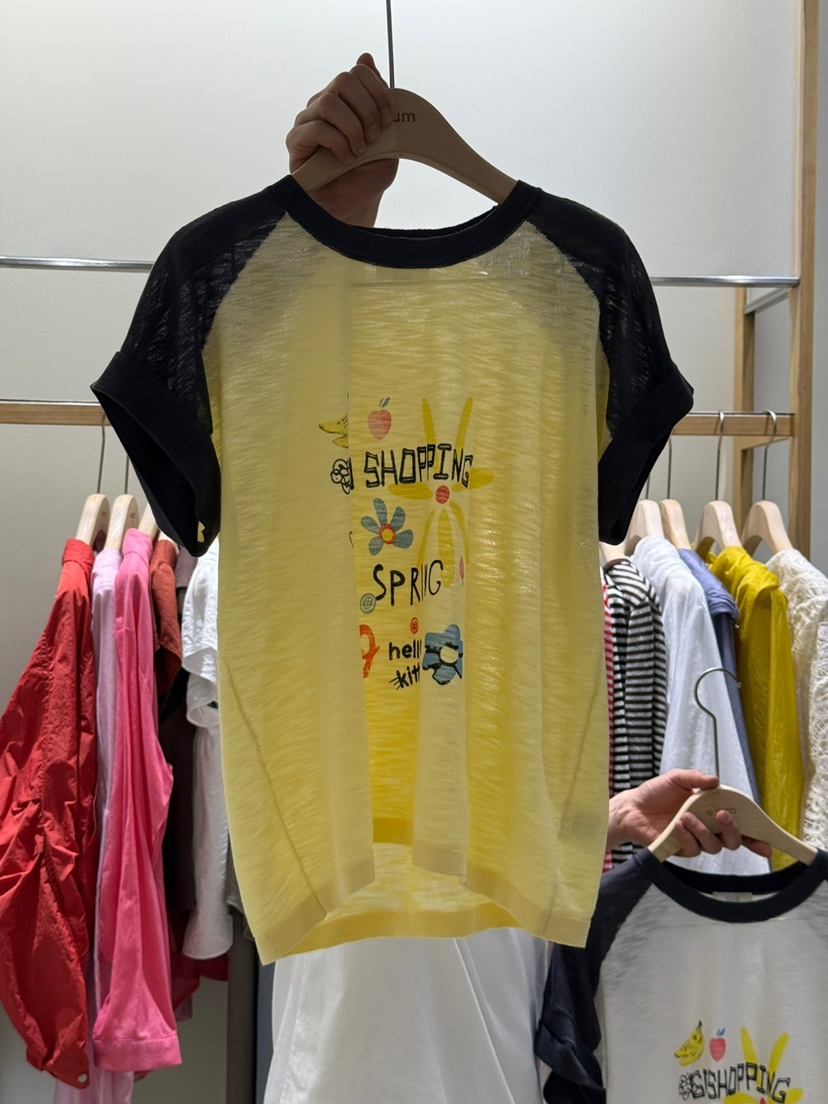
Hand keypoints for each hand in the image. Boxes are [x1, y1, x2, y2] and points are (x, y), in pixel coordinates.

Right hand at [286, 52, 397, 225]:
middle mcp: (324, 107)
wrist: (355, 209)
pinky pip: (316, 127)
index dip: (377, 90)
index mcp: (345, 102)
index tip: (389, 118)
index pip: (356, 72)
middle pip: (343, 80)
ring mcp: (307, 123)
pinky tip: (346, 158)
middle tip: (375, 135)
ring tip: (360, 150)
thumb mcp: (387, 138)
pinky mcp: (296, 143)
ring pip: (329, 102)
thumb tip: (365, 57)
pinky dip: (338, 142)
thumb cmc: (368, 176)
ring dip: (352, 127)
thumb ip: (379, 101)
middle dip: (366, 107)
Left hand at [607, 770, 771, 858]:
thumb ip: (696, 778)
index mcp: (710, 812)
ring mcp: (694, 840)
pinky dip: (687, 837)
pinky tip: (678, 825)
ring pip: (712, 846)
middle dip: (732, 830)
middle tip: (722, 816)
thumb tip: (716, 780)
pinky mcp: (680, 849)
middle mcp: (706, 829)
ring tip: (686, 816)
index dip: (754, 837)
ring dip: (703, 831)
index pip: (738, 826)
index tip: (767, 843)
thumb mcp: (677, 778)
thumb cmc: (655, 793)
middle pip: (731, 841)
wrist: (632, 806)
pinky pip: (692, 849)